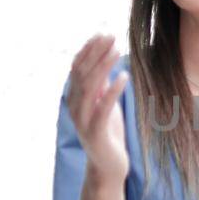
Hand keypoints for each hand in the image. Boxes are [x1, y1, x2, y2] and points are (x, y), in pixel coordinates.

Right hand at [67, 35, 130, 183]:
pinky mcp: (95, 132)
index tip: (103, 33)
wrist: (108, 166)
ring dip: (103, 66)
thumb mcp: (104, 103)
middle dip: (96, 53)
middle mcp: (74, 106)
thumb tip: (104, 59)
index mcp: (74, 98)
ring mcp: (82, 120)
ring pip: (90, 88)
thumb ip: (101, 84)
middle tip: (111, 36)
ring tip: (117, 50)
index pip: (78, 67)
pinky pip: (103, 108)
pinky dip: (113, 91)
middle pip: (82, 73)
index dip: (89, 49)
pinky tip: (124, 77)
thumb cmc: (108, 132)